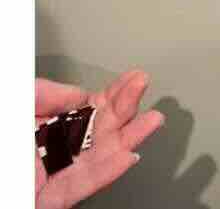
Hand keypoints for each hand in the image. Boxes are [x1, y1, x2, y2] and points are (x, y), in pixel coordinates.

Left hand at [36, 72, 162, 208]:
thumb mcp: (13, 108)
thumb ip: (42, 94)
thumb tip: (78, 95)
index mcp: (33, 131)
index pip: (80, 110)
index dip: (108, 93)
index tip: (131, 79)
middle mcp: (43, 154)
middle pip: (94, 131)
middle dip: (122, 108)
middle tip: (143, 87)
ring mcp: (46, 180)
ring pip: (94, 160)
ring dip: (127, 139)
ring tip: (151, 120)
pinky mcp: (48, 203)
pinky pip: (80, 187)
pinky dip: (106, 173)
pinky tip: (127, 155)